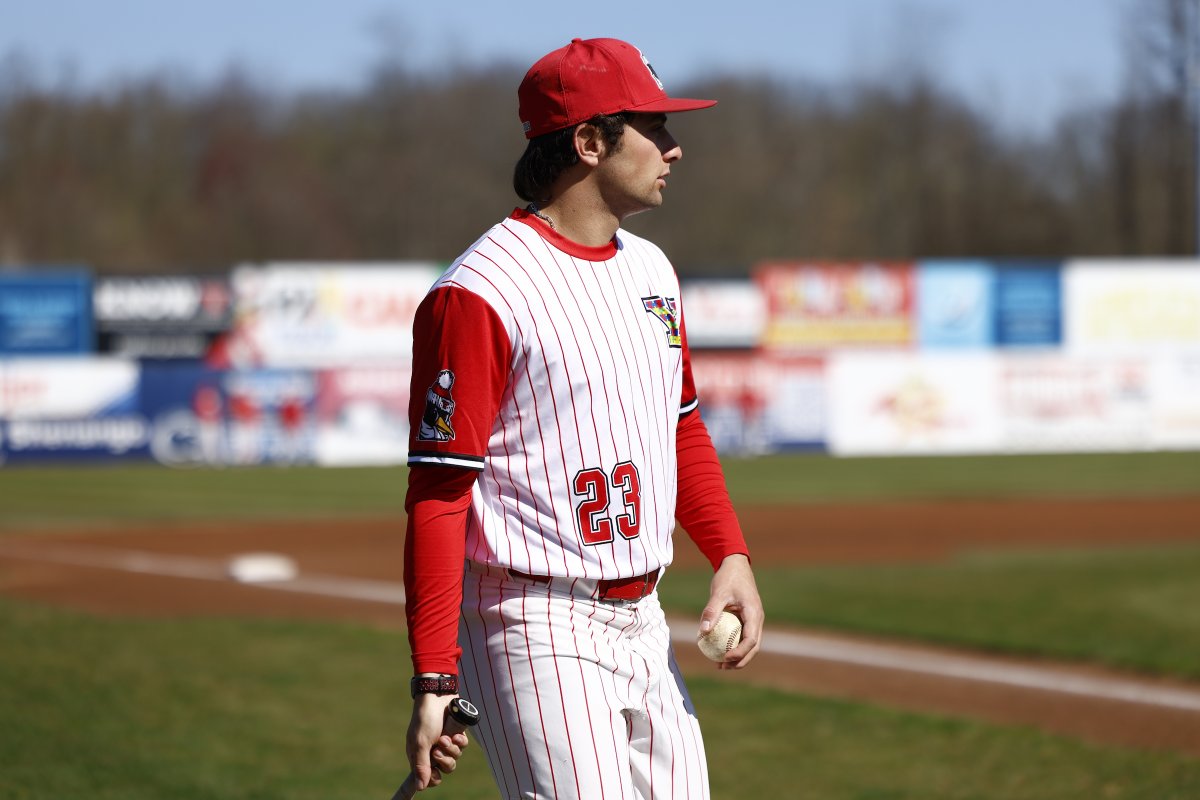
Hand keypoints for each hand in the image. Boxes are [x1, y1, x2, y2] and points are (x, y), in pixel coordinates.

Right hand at [405, 694, 468, 791]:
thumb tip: (420, 787)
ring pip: (455, 758)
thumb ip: (422, 766)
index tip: (435, 775)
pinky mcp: (456, 734)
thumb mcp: (421, 743)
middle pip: (445, 769)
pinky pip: (463, 746)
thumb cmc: (425, 719)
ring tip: (445, 736)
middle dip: (444, 760)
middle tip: (438, 749)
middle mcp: (432, 751)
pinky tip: (456, 734)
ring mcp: (446, 743)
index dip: (432, 779)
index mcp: (419, 755)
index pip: (427, 777)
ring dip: (451, 748)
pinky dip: (460, 741)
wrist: (438, 696)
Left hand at [699, 554, 763, 669]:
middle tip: (722, 667)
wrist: (735, 564)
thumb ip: (712, 611)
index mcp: (755, 614)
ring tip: (720, 665)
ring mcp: (753, 620)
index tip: (725, 658)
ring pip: (749, 644)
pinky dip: (733, 645)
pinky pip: (742, 636)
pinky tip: (718, 651)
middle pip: (753, 647)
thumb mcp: (718, 593)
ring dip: (737, 656)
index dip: (739, 653)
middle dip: (740, 660)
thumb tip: (702, 632)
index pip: (751, 640)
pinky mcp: (747, 619)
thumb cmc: (728, 577)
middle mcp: (757, 619)